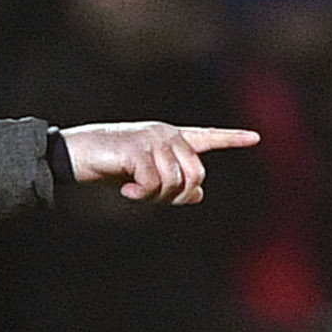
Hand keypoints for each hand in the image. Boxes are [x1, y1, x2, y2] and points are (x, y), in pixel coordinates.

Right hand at [57, 122, 259, 204]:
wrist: (76, 154)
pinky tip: (126, 192)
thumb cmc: (110, 167)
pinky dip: (141, 195)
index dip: (231, 138)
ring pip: (176, 182)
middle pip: (196, 174)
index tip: (255, 137)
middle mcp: (167, 134)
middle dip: (177, 194)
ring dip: (155, 197)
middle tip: (151, 197)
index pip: (207, 137)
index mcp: (171, 138)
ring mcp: (153, 139)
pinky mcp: (138, 148)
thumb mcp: (145, 177)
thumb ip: (172, 182)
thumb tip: (199, 194)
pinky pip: (154, 183)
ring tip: (133, 191)